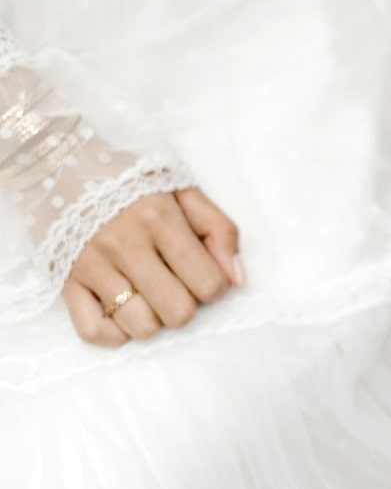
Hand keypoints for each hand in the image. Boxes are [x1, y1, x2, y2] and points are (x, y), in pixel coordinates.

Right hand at [62, 187, 241, 345]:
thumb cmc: (127, 173)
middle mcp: (123, 245)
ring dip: (153, 317)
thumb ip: (218, 229)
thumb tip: (237, 279)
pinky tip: (123, 310)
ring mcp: (90, 266)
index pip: (207, 283)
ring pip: (141, 327)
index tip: (205, 271)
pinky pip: (94, 332)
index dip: (215, 285)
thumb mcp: (182, 186)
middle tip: (177, 281)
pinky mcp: (63, 281)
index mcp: (158, 218)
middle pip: (177, 312)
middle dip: (187, 302)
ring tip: (149, 293)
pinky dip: (115, 331)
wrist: (56, 156)